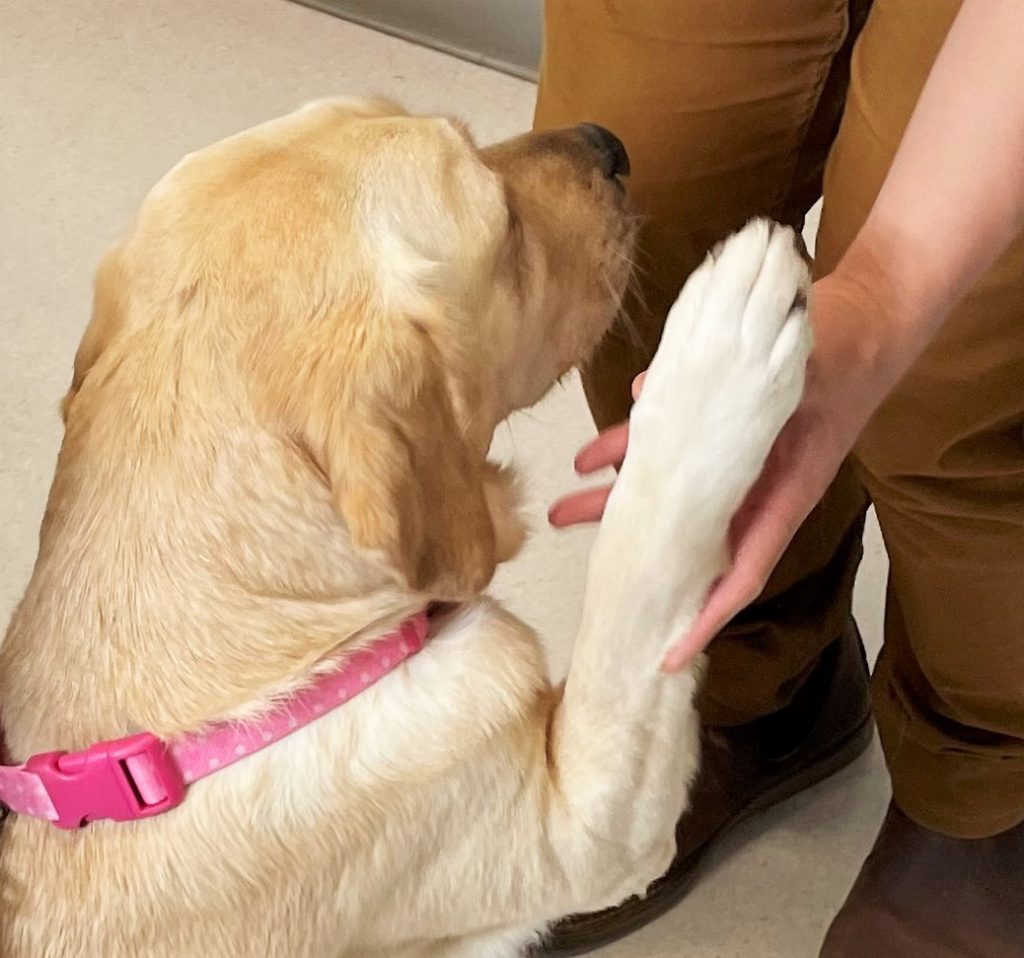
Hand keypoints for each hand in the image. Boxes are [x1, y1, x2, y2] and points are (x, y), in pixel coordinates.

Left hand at [550, 265, 908, 669]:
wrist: (868, 323)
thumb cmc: (847, 356)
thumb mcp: (808, 378)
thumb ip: (743, 394)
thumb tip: (648, 391)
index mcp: (782, 496)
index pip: (742, 573)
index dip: (706, 617)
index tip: (670, 653)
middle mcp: (752, 488)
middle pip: (685, 536)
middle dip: (630, 550)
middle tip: (583, 566)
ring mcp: (732, 462)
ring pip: (667, 492)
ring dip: (614, 500)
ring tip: (563, 508)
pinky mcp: (718, 430)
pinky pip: (668, 446)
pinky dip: (630, 446)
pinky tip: (593, 454)